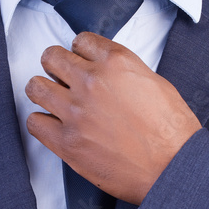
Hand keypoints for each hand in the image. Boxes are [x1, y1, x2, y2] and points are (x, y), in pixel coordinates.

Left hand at [24, 32, 200, 204]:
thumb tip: (107, 72)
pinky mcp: (67, 142)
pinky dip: (42, 122)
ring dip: (44, 92)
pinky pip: (35, 122)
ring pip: (35, 87)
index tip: (80, 61)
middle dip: (57, 66)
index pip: (81, 41)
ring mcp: (75, 112)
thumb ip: (124, 71)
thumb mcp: (155, 83)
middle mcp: (91, 82)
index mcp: (116, 63)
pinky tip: (54, 125)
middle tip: (63, 78)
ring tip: (54, 101)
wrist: (174, 167)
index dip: (80, 51)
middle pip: (52, 57)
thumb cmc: (171, 131)